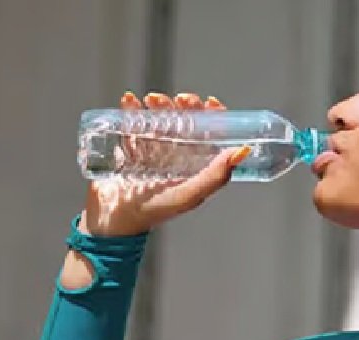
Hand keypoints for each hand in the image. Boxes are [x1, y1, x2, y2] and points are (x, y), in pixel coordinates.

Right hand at [79, 91, 250, 236]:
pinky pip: (131, 125)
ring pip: (159, 120)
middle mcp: (175, 157)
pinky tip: (129, 101)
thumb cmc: (156, 210)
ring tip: (151, 100)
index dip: (211, 116)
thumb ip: (216, 176)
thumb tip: (243, 152)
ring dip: (158, 106)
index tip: (207, 102)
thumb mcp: (190, 194)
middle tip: (178, 99)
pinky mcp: (129, 150)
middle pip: (184, 123)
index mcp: (194, 166)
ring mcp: (151, 152)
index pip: (208, 135)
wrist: (115, 220)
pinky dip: (130, 110)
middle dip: (182, 106)